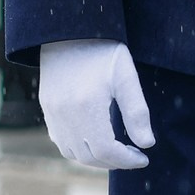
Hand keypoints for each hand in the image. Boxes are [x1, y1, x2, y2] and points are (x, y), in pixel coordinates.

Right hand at [38, 38, 153, 169]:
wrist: (70, 32)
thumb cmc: (102, 51)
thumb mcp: (126, 77)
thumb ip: (136, 111)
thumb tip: (147, 144)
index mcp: (87, 106)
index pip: (106, 150)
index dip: (126, 160)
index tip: (144, 158)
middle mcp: (65, 114)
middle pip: (90, 156)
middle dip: (115, 162)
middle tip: (134, 157)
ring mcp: (53, 113)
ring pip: (73, 153)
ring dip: (96, 159)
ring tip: (118, 153)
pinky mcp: (47, 109)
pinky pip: (61, 141)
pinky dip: (79, 150)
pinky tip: (96, 142)